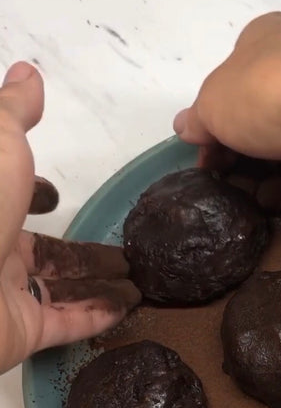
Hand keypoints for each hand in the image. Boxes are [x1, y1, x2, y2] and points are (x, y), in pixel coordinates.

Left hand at [0, 62, 139, 373]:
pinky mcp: (23, 333)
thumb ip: (13, 113)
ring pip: (65, 290)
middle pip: (50, 254)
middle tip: (124, 252)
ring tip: (141, 281)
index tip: (57, 197)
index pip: (17, 204)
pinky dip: (99, 318)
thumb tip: (28, 74)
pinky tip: (129, 307)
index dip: (39, 197)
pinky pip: (68, 325)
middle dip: (86, 252)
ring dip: (102, 285)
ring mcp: (9, 297)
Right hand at [173, 13, 280, 230]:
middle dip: (252, 156)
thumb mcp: (214, 103)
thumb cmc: (269, 91)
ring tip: (261, 209)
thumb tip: (186, 127)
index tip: (207, 160)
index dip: (217, 122)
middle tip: (233, 188)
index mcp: (270, 41)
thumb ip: (200, 118)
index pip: (237, 81)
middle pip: (273, 117)